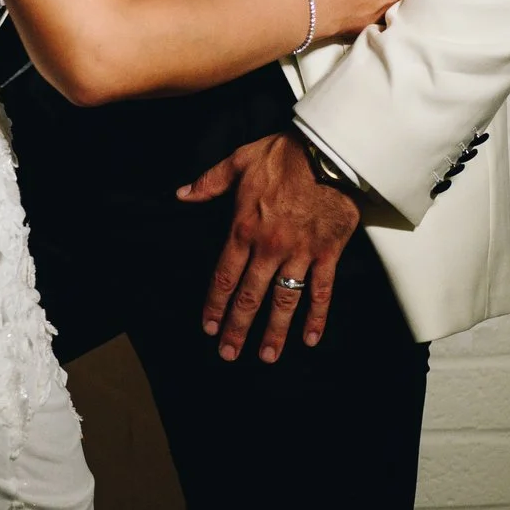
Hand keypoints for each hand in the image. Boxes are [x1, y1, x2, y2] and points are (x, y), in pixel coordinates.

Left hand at [175, 131, 359, 361]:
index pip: (225, 276)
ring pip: (284, 301)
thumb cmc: (282, 155)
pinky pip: (321, 292)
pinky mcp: (327, 254)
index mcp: (244, 229)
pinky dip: (317, 317)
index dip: (215, 304)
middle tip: (229, 354)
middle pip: (250, 297)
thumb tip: (181, 194)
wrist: (327, 152)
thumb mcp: (238, 161)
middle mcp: (269, 248)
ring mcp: (300, 254)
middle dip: (238, 328)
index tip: (208, 327)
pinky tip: (310, 339)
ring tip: (266, 357)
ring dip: (274, 332)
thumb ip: (209, 182)